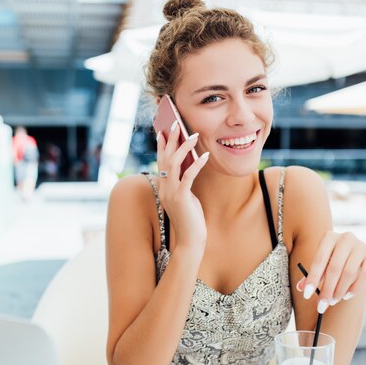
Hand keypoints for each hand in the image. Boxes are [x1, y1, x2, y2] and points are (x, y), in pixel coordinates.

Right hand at [156, 123, 208, 252]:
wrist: (190, 241)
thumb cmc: (191, 219)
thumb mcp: (186, 197)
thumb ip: (184, 182)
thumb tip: (190, 164)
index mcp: (164, 188)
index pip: (160, 162)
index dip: (161, 146)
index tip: (163, 131)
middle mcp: (164, 189)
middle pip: (165, 159)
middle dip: (170, 139)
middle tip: (175, 123)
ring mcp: (171, 193)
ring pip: (174, 164)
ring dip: (184, 147)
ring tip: (193, 135)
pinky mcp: (181, 198)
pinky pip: (188, 176)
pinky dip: (196, 164)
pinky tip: (205, 156)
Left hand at [296, 231, 365, 313]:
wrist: (354, 256)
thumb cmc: (332, 261)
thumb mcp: (321, 265)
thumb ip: (311, 276)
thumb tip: (300, 288)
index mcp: (329, 237)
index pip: (319, 260)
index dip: (312, 279)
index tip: (306, 295)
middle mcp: (346, 238)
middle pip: (334, 268)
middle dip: (326, 289)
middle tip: (321, 306)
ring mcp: (361, 245)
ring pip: (349, 273)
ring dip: (339, 291)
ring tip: (332, 301)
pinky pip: (365, 275)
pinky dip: (355, 288)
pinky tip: (346, 296)